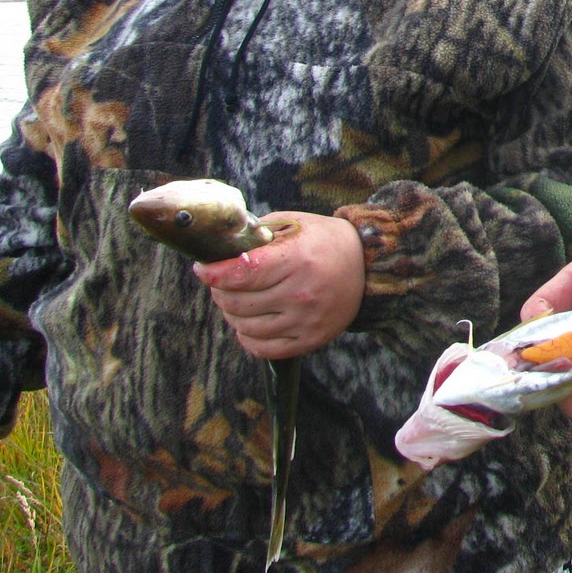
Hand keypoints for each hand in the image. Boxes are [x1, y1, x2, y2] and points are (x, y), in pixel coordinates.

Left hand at [192, 212, 364, 358]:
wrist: (368, 267)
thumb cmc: (324, 241)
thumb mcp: (294, 224)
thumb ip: (257, 234)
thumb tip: (221, 249)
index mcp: (297, 259)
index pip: (242, 272)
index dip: (214, 273)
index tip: (203, 270)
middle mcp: (302, 293)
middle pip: (237, 301)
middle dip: (220, 291)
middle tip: (222, 282)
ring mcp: (305, 320)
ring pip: (244, 326)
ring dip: (232, 313)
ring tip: (238, 299)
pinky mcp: (309, 340)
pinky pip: (262, 348)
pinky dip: (247, 337)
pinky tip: (249, 322)